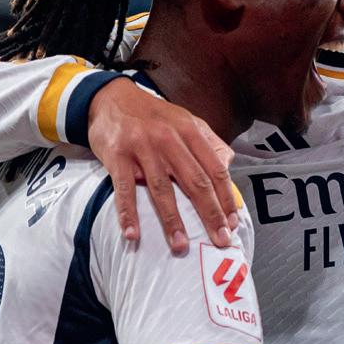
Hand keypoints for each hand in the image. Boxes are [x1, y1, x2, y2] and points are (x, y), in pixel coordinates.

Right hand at [88, 78, 239, 252]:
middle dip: (210, 215)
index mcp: (190, 132)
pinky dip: (128, 214)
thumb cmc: (154, 116)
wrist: (110, 97)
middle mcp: (169, 139)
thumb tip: (228, 165)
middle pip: (195, 182)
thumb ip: (209, 143)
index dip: (226, 198)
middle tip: (220, 240)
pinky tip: (133, 234)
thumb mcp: (187, 121)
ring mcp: (142, 148)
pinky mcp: (117, 156)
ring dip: (172, 221)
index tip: (233, 222)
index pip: (216, 170)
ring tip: (180, 246)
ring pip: (161, 190)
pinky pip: (124, 189)